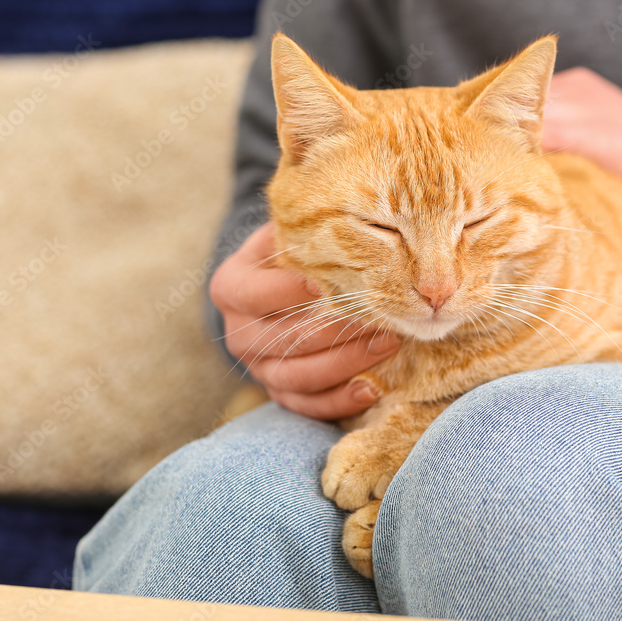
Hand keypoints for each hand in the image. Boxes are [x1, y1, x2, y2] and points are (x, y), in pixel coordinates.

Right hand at [210, 221, 399, 419]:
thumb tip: (344, 215)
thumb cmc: (290, 254)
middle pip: (286, 339)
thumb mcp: (286, 234)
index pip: (257, 293)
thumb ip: (304, 232)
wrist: (276, 289)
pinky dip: (341, 401)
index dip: (293, 290)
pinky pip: (308, 405)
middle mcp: (238, 332)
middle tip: (383, 315)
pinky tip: (373, 389)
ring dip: (348, 363)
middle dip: (338, 329)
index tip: (330, 284)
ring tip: (390, 343)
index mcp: (231, 287)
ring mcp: (257, 367)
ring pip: (300, 376)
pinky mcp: (279, 392)